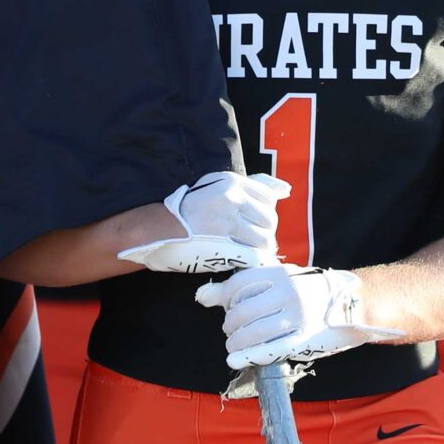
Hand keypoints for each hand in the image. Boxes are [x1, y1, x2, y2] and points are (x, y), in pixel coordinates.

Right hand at [165, 170, 286, 256]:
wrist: (158, 230)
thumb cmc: (188, 210)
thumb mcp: (215, 187)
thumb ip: (251, 187)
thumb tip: (285, 189)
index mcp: (230, 182)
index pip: (268, 197)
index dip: (263, 213)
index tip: (252, 222)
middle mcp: (231, 198)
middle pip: (270, 219)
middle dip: (264, 232)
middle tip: (251, 240)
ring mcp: (227, 222)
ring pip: (264, 239)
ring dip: (259, 248)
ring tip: (246, 250)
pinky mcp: (223, 244)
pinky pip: (253, 255)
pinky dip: (252, 261)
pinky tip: (242, 260)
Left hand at [194, 265, 404, 368]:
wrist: (355, 304)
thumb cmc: (312, 291)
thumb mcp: (284, 278)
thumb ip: (245, 286)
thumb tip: (201, 296)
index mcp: (282, 274)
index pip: (239, 285)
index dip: (226, 299)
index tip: (226, 307)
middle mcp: (287, 293)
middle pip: (241, 312)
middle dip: (229, 324)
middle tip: (230, 329)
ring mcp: (296, 317)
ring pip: (252, 333)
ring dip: (235, 342)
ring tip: (234, 344)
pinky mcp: (302, 340)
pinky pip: (268, 350)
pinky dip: (246, 356)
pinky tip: (234, 359)